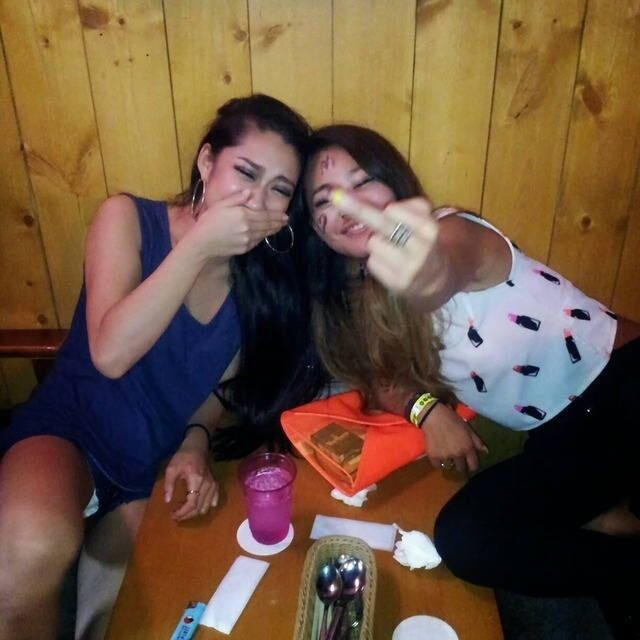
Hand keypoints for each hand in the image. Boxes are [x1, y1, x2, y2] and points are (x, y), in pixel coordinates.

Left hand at [164, 432, 218, 520]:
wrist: (196, 447)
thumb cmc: (182, 457)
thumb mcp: (171, 469)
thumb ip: (168, 485)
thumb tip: (167, 501)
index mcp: (196, 480)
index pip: (192, 503)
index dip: (182, 512)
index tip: (173, 515)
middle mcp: (207, 484)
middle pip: (199, 508)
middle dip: (187, 515)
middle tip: (176, 515)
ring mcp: (213, 485)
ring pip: (207, 507)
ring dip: (195, 512)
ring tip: (184, 510)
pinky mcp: (215, 484)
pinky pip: (214, 501)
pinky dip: (205, 506)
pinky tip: (197, 506)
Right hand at [187, 189, 287, 257]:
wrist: (202, 243)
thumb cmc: (208, 221)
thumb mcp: (220, 205)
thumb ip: (236, 198)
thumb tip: (250, 192)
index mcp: (243, 215)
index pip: (265, 216)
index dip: (276, 216)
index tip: (285, 216)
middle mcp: (248, 228)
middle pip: (267, 226)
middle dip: (277, 223)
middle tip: (285, 221)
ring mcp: (247, 239)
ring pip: (264, 234)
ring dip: (272, 231)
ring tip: (279, 227)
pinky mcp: (244, 248)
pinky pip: (257, 242)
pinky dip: (263, 237)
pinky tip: (265, 235)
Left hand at [330, 189, 445, 298]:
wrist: (436, 279)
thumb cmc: (423, 242)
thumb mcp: (425, 220)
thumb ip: (409, 207)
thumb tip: (375, 202)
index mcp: (429, 228)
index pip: (395, 210)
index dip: (390, 210)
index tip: (388, 210)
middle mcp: (420, 249)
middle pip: (381, 224)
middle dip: (358, 209)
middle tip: (336, 196)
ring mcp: (408, 268)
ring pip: (374, 244)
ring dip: (378, 244)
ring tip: (394, 251)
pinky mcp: (397, 284)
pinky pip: (372, 262)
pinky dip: (377, 261)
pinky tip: (391, 264)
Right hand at [420, 403, 487, 473]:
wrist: (433, 415)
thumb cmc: (452, 419)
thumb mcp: (468, 429)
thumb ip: (477, 441)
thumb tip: (485, 451)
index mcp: (467, 448)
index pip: (473, 466)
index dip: (472, 465)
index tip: (469, 463)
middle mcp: (457, 454)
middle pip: (461, 468)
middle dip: (460, 464)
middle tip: (457, 458)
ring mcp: (445, 456)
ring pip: (449, 466)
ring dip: (449, 462)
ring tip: (447, 455)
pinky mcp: (433, 456)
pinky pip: (437, 465)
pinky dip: (438, 462)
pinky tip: (438, 454)